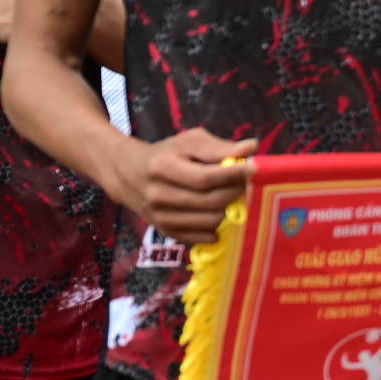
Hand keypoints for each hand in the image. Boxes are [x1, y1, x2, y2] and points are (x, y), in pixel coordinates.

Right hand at [118, 128, 257, 244]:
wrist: (128, 173)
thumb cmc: (166, 153)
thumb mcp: (189, 142)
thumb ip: (219, 147)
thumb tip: (251, 148)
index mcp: (162, 167)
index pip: (205, 177)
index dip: (233, 175)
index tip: (252, 168)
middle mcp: (157, 195)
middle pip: (209, 201)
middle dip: (235, 192)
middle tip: (245, 183)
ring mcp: (159, 216)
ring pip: (209, 221)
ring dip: (229, 210)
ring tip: (232, 196)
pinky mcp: (164, 230)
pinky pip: (199, 237)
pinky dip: (216, 228)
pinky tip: (219, 213)